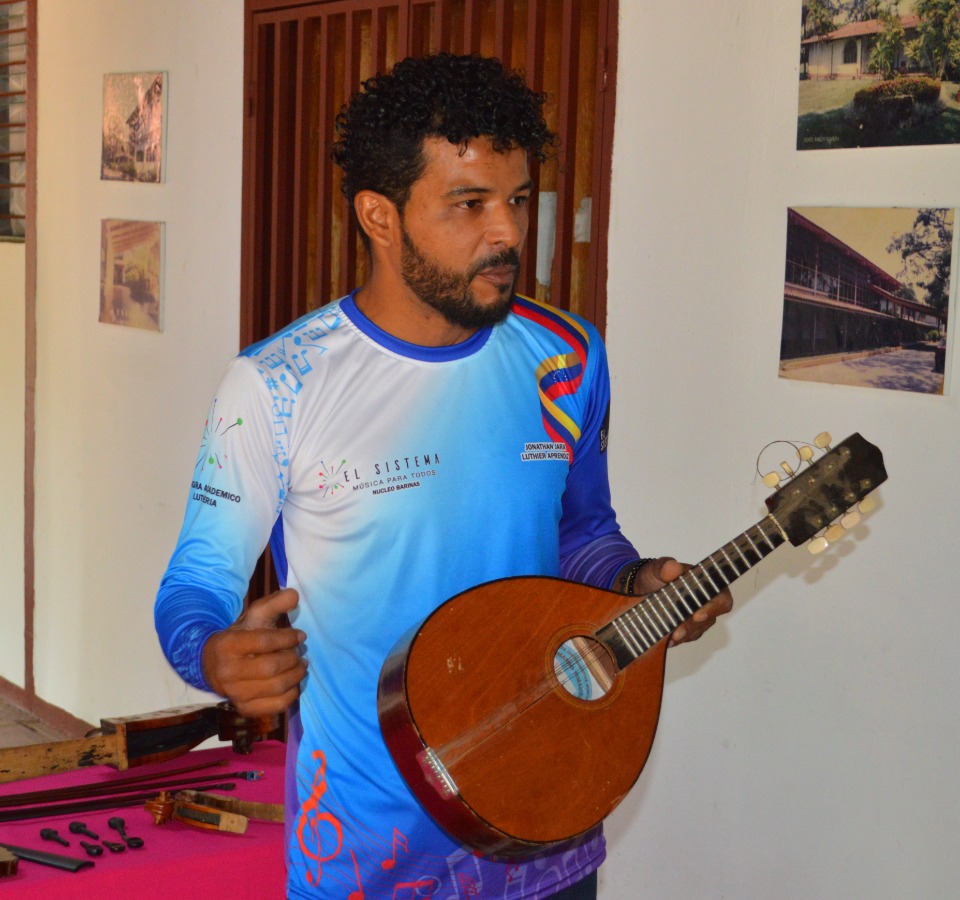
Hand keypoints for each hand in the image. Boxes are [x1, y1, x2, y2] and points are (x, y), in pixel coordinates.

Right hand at [202, 588, 306, 716]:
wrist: (214, 664)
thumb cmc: (240, 636)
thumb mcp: (253, 616)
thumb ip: (275, 603)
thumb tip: (295, 595)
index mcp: (228, 645)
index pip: (264, 641)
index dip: (287, 638)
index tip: (300, 635)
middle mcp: (227, 672)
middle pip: (272, 667)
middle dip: (293, 658)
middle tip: (300, 653)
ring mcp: (235, 694)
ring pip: (275, 687)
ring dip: (296, 675)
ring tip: (301, 665)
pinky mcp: (244, 709)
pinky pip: (275, 706)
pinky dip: (291, 695)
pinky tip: (294, 683)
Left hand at [631, 557, 732, 645]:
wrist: (641, 588)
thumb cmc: (656, 575)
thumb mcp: (656, 568)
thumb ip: (665, 567)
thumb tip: (673, 567)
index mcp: (707, 584)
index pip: (722, 599)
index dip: (714, 609)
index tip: (697, 616)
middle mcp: (707, 603)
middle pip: (709, 620)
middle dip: (692, 627)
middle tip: (676, 633)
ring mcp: (698, 618)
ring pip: (696, 631)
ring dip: (683, 635)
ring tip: (667, 637)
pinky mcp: (688, 629)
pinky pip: (685, 638)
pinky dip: (675, 639)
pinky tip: (665, 640)